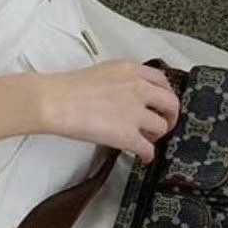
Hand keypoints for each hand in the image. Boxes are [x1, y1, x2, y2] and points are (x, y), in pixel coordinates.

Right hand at [38, 60, 180, 164]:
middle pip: (171, 103)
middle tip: (164, 123)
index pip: (162, 80)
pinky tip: (142, 156)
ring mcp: (135, 112)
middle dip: (170, 116)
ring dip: (156, 135)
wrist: (56, 101)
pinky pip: (148, 149)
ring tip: (146, 139)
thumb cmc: (69, 87)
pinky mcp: (127, 135)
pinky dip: (148, 155)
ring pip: (162, 126)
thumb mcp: (104, 71)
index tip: (162, 103)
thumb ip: (122, 80)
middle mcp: (138, 88)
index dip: (165, 95)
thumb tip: (128, 95)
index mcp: (131, 70)